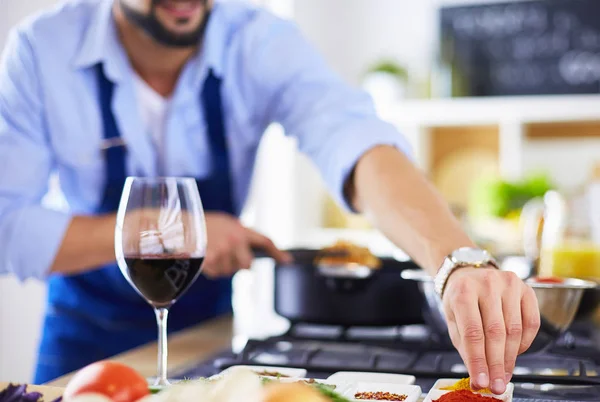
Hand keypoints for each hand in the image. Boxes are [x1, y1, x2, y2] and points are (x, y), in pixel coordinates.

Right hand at [202, 212, 291, 277]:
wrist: (180, 225)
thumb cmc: (201, 224)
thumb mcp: (224, 224)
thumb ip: (238, 236)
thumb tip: (246, 255)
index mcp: (240, 229)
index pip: (265, 241)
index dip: (277, 253)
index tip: (288, 261)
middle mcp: (236, 239)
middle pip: (247, 265)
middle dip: (238, 265)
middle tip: (227, 259)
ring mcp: (225, 250)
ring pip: (229, 271)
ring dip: (220, 267)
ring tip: (209, 253)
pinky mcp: (213, 259)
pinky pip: (216, 273)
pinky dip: (209, 270)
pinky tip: (203, 258)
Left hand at [442, 267, 540, 394]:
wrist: (469, 272)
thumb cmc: (460, 298)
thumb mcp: (452, 319)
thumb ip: (464, 346)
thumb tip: (479, 376)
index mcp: (463, 291)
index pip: (473, 333)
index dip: (478, 361)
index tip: (481, 382)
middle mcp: (487, 284)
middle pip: (495, 333)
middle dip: (496, 364)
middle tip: (496, 385)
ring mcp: (509, 284)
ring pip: (514, 330)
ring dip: (510, 358)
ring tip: (504, 374)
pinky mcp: (526, 288)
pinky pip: (532, 322)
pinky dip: (524, 343)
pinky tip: (515, 352)